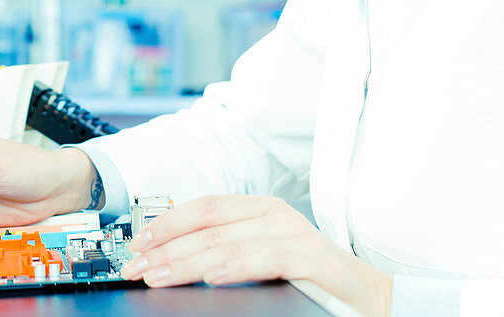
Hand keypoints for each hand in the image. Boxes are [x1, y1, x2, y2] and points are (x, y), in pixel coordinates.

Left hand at [122, 195, 393, 316]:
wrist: (367, 296)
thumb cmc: (307, 278)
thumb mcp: (259, 255)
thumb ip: (224, 250)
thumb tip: (169, 260)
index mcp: (259, 208)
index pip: (203, 207)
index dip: (167, 223)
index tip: (137, 243)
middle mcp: (275, 214)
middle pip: (208, 228)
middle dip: (166, 249)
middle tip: (137, 268)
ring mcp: (296, 234)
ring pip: (229, 244)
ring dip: (187, 263)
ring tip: (159, 276)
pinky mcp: (313, 259)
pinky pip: (267, 259)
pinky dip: (235, 268)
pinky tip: (211, 279)